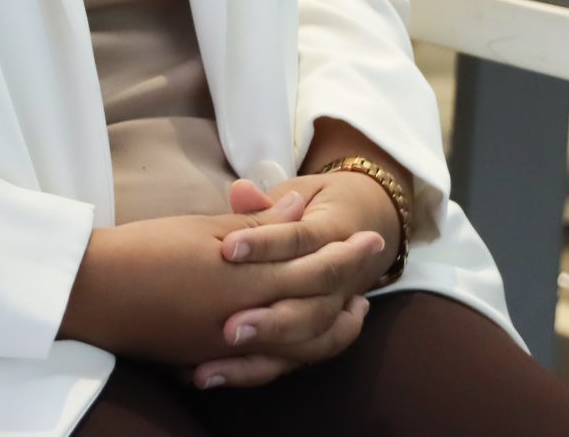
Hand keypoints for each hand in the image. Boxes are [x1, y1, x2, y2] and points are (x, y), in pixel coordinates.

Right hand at [60, 197, 384, 372]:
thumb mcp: (200, 229)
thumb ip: (253, 226)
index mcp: (246, 279)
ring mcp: (234, 347)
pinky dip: (299, 349)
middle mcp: (248, 319)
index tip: (371, 237)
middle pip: (317, 308)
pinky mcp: (215, 360)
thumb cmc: (142, 251)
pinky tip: (304, 336)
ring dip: (333, 326)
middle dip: (349, 285)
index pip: (313, 267)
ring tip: (353, 310)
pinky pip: (274, 363)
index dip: (346, 253)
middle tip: (372, 268)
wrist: (93, 292)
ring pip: (303, 345)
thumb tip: (294, 209)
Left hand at [187, 174, 401, 387]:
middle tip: (227, 328)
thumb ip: (263, 205)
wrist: (362, 236)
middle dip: (269, 321)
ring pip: (300, 345)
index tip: (226, 248)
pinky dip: (248, 371)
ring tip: (207, 370)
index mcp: (333, 239)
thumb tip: (241, 190)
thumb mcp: (296, 197)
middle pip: (308, 309)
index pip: (300, 242)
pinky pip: (284, 363)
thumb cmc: (315, 210)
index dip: (264, 244)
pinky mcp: (305, 338)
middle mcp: (337, 286)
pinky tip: (206, 377)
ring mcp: (325, 314)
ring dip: (253, 357)